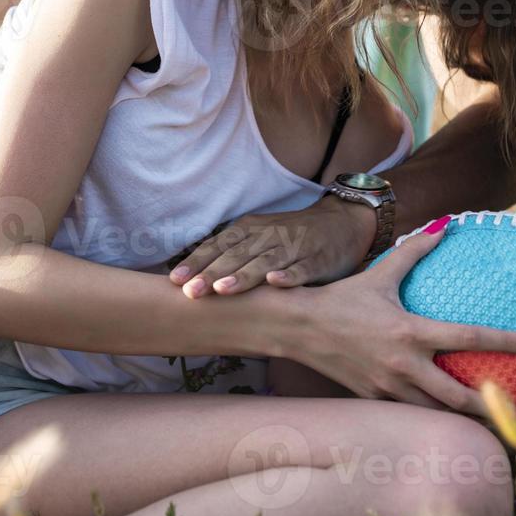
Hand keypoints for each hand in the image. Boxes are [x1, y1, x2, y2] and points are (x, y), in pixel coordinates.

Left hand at [168, 196, 374, 297]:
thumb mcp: (257, 238)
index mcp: (249, 230)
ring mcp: (293, 247)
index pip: (217, 246)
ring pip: (265, 262)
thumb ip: (230, 254)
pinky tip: (276, 283)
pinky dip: (289, 276)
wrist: (340, 223)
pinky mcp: (317, 259)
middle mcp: (267, 236)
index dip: (196, 263)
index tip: (175, 281)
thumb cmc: (290, 236)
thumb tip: (192, 277)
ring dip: (243, 276)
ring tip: (223, 289)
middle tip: (191, 292)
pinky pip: (302, 268)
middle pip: (236, 255)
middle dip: (211, 273)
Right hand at [282, 215, 515, 416]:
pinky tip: (444, 417)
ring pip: (434, 413)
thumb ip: (413, 252)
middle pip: (458, 397)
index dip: (508, 342)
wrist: (297, 327)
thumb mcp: (378, 274)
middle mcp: (403, 365)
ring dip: (461, 418)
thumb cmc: (341, 299)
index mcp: (410, 332)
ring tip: (488, 422)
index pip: (470, 338)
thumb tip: (443, 227)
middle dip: (491, 408)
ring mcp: (388, 387)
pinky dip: (431, 415)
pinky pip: (410, 411)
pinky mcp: (374, 398)